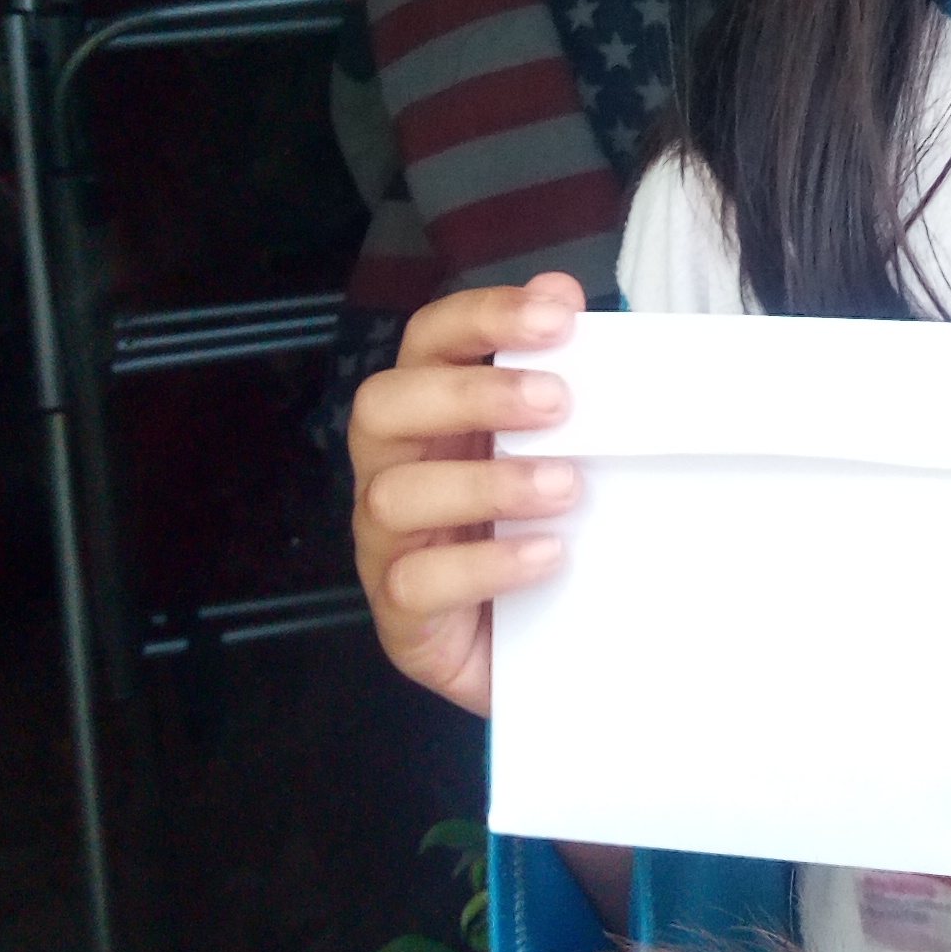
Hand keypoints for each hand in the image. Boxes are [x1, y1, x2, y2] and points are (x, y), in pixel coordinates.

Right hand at [347, 277, 586, 718]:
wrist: (556, 658)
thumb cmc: (548, 537)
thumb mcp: (564, 456)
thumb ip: (560, 380)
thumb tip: (561, 293)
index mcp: (432, 419)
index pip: (427, 343)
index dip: (481, 318)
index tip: (556, 315)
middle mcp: (395, 472)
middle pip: (384, 406)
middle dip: (470, 394)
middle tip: (558, 402)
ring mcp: (387, 547)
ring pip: (393, 494)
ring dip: (486, 482)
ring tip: (566, 487)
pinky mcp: (403, 620)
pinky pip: (416, 582)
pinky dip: (484, 564)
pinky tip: (546, 556)